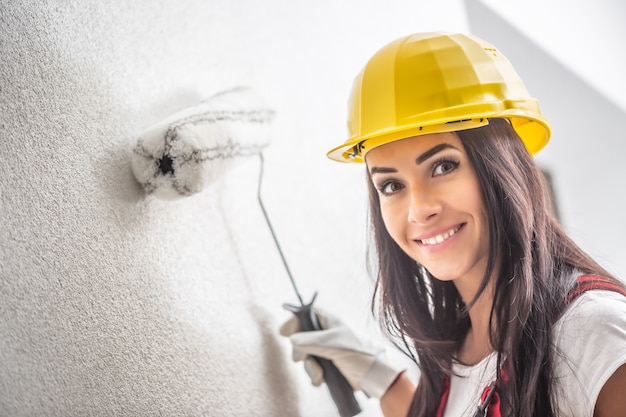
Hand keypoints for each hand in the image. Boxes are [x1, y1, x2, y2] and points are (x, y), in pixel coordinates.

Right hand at [279, 309, 404, 398]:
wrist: (375, 375)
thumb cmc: (359, 352)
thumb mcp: (333, 343)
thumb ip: (310, 340)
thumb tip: (291, 339)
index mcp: (328, 321)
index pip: (305, 315)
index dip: (294, 322)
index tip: (284, 332)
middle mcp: (325, 334)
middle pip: (300, 338)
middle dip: (300, 352)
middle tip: (302, 359)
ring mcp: (326, 350)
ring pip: (306, 356)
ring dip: (309, 367)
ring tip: (319, 374)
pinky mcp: (329, 365)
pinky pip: (313, 369)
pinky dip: (314, 376)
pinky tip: (321, 379)